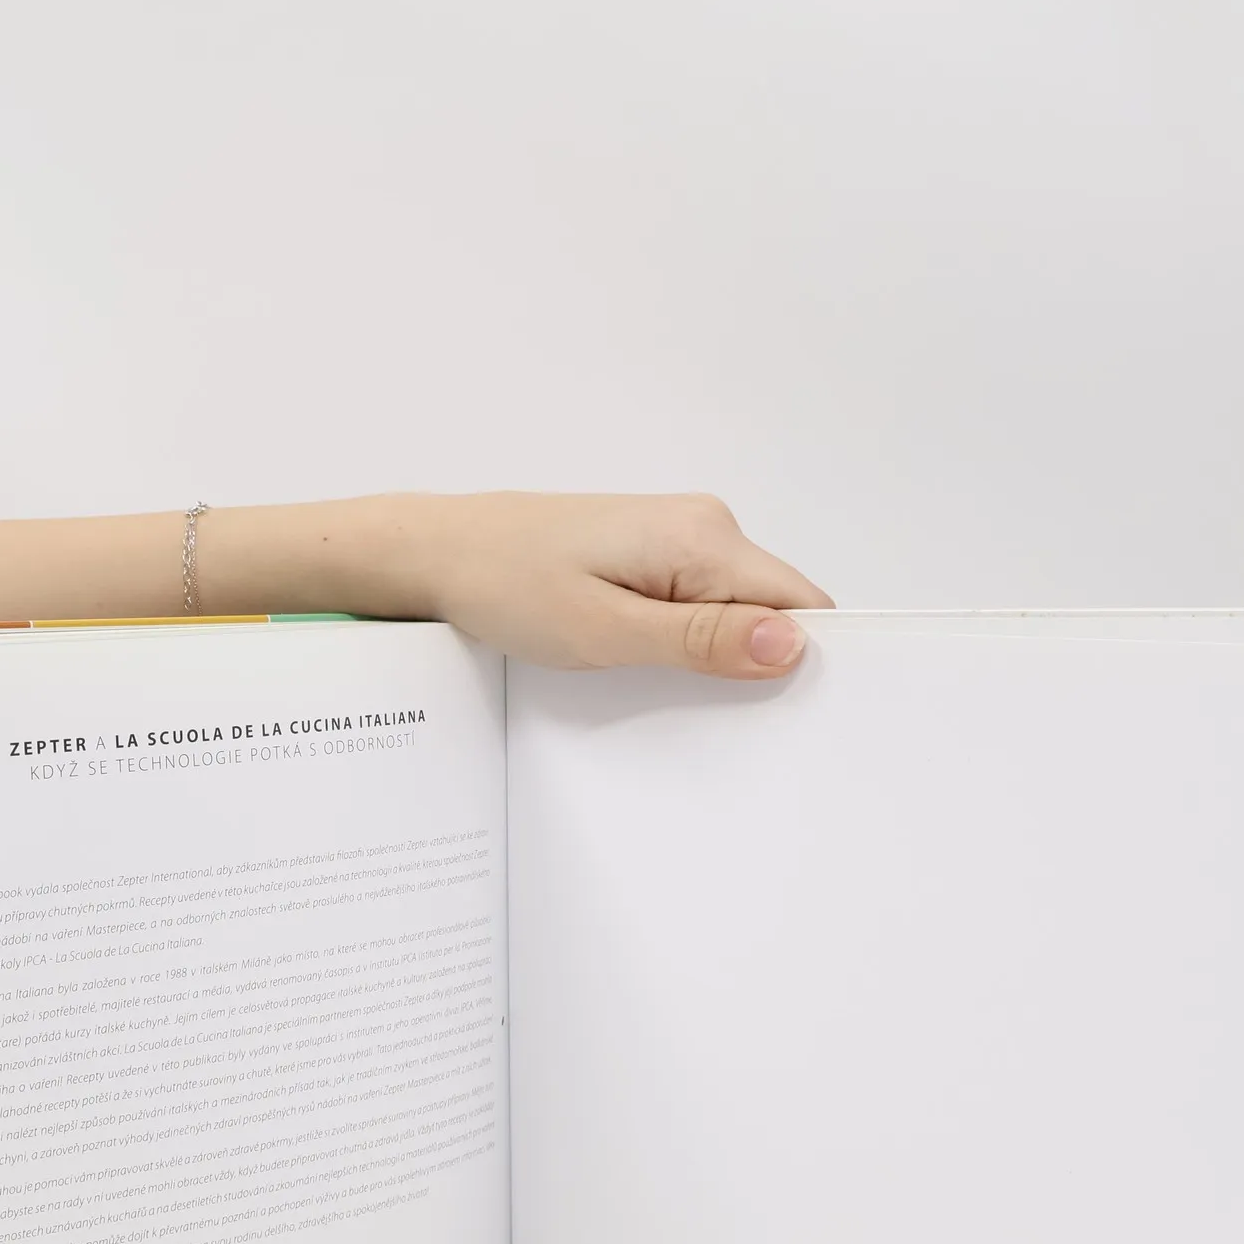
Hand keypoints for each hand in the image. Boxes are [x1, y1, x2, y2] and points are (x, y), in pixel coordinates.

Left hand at [393, 493, 832, 677]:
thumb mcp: (606, 631)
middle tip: (713, 718)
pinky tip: (646, 665)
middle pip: (773, 608)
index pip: (803, 605)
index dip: (806, 661)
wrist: (437, 552)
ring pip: (734, 609)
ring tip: (664, 687)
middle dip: (756, 665)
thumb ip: (701, 641)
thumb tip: (790, 644)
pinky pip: (697, 602)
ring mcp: (676, 536)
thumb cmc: (506, 586)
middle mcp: (703, 526)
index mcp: (703, 538)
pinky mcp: (649, 552)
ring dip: (714, 656)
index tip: (790, 716)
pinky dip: (684, 639)